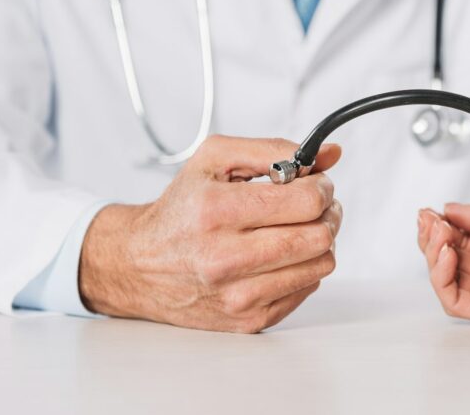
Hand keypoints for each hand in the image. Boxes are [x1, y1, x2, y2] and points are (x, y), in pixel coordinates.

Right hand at [79, 135, 341, 332]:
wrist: (140, 265)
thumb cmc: (180, 209)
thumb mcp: (215, 159)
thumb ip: (274, 150)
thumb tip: (330, 154)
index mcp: (216, 210)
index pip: (306, 201)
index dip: (322, 187)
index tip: (316, 182)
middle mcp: (225, 258)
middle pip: (318, 236)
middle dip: (328, 212)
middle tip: (314, 204)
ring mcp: (238, 295)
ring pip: (320, 265)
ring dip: (320, 241)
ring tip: (298, 227)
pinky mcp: (248, 320)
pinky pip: (307, 289)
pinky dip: (303, 267)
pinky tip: (280, 254)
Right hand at [417, 201, 469, 329]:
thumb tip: (449, 209)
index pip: (457, 235)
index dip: (439, 225)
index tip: (430, 212)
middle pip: (446, 257)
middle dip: (431, 237)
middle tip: (432, 223)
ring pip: (446, 279)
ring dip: (432, 256)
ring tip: (438, 237)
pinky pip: (456, 302)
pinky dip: (441, 280)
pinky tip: (445, 257)